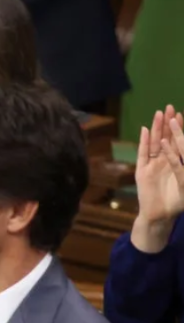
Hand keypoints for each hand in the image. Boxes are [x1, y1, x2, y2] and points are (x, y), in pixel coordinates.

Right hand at [135, 106, 183, 226]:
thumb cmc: (177, 201)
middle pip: (165, 138)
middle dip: (168, 123)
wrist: (161, 215)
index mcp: (176, 163)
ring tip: (158, 114)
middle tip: (169, 107)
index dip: (178, 128)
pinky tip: (146, 130)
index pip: (177, 142)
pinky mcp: (142, 171)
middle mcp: (164, 161)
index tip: (180, 114)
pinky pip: (143, 154)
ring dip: (157, 128)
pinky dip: (144, 142)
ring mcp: (152, 165)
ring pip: (155, 143)